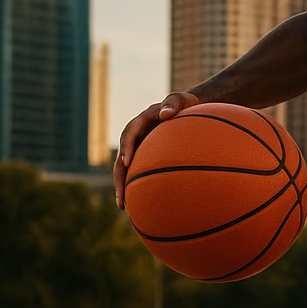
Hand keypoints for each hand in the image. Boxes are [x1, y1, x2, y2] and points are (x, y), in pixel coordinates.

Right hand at [114, 91, 201, 208]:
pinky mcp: (144, 155)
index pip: (129, 135)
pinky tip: (140, 203)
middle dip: (119, 178)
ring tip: (123, 207)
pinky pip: (137, 171)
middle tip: (121, 197)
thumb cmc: (186, 104)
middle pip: (121, 158)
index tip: (127, 162)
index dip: (126, 148)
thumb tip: (164, 114)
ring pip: (126, 169)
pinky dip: (136, 186)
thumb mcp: (180, 99)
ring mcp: (139, 147)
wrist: (188, 109)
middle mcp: (136, 136)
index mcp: (141, 122)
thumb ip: (173, 103)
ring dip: (123, 187)